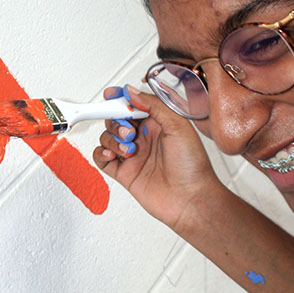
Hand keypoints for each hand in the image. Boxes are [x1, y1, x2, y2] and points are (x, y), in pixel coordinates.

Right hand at [93, 85, 220, 231]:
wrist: (191, 200)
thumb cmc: (193, 166)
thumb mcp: (178, 125)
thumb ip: (154, 105)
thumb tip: (131, 92)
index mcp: (158, 122)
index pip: (134, 104)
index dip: (120, 98)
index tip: (112, 95)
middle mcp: (144, 137)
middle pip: (116, 118)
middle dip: (116, 120)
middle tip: (129, 130)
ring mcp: (133, 154)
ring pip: (107, 136)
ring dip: (112, 138)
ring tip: (128, 148)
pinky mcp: (124, 172)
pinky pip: (102, 158)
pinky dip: (101, 153)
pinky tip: (112, 154)